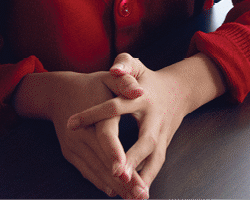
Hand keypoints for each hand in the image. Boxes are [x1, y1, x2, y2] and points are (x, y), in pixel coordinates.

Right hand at [13, 69, 143, 197]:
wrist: (58, 93)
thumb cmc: (92, 84)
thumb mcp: (108, 78)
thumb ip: (124, 82)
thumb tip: (139, 90)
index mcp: (93, 115)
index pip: (104, 137)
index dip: (115, 154)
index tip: (125, 172)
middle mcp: (80, 134)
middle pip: (103, 161)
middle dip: (123, 180)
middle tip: (141, 195)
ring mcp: (73, 147)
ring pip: (96, 170)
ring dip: (115, 186)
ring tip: (135, 198)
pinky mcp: (70, 154)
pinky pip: (87, 172)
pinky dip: (101, 183)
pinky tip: (117, 193)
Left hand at [67, 53, 226, 196]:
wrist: (179, 91)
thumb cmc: (148, 78)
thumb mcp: (136, 65)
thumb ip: (124, 64)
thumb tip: (115, 70)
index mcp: (142, 98)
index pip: (116, 106)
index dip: (93, 114)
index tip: (70, 124)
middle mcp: (155, 119)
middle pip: (145, 140)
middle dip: (132, 157)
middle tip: (116, 172)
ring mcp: (162, 135)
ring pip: (154, 159)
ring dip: (142, 177)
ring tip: (130, 195)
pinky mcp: (164, 147)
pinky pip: (155, 166)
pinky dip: (147, 181)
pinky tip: (135, 196)